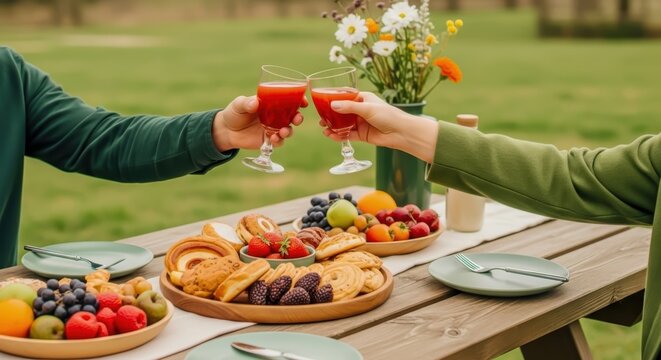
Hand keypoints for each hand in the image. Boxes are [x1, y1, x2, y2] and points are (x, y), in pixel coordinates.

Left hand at [212, 95, 306, 151]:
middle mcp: (275, 116)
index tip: (303, 102)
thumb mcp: (238, 105)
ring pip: (288, 129)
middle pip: (293, 116)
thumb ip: (246, 103)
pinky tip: (273, 139)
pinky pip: (279, 141)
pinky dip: (279, 140)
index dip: (299, 100)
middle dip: (298, 117)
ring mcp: (273, 128)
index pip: (289, 100)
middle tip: (297, 119)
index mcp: (271, 103)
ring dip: (289, 131)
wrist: (226, 131)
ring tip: (282, 132)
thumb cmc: (233, 113)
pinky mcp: (268, 139)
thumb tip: (255, 103)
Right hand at [322, 92, 437, 162]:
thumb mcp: (367, 108)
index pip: (345, 96)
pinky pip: (347, 134)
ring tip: (324, 129)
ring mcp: (361, 123)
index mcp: (363, 98)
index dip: (333, 99)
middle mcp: (360, 110)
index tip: (322, 101)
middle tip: (321, 119)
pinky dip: (339, 135)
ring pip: (343, 124)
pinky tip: (331, 136)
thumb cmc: (388, 115)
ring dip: (333, 127)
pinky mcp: (362, 134)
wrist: (401, 132)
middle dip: (330, 115)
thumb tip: (332, 105)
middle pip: (341, 112)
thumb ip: (349, 107)